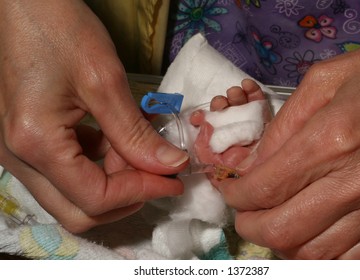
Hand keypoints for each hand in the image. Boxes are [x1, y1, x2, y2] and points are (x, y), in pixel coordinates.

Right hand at [0, 0, 187, 232]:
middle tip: (158, 172)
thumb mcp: (104, 80)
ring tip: (140, 150)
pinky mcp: (28, 141)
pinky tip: (117, 141)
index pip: (95, 198)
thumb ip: (136, 133)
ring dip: (113, 182)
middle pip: (79, 210)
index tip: (174, 179)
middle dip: (126, 197)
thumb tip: (170, 164)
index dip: (142, 192)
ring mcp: (20, 152)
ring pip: (73, 195)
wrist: (21, 3)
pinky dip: (98, 166)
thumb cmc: (58, 28)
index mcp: (36, 144)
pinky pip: (67, 171)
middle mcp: (20, 158)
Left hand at [190, 79, 266, 181]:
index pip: (209, 127)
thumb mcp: (213, 163)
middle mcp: (234, 134)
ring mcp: (250, 127)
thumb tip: (202, 127)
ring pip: (240, 106)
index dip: (203, 118)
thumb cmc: (235, 171)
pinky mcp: (266, 122)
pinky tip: (247, 85)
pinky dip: (253, 91)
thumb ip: (203, 148)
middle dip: (221, 104)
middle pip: (226, 113)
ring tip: (234, 93)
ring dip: (235, 96)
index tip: (197, 116)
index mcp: (220, 143)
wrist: (262, 174)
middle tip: (220, 103)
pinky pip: (259, 104)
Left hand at [217, 38, 359, 258]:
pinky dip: (327, 258)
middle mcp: (357, 184)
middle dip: (251, 227)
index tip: (230, 189)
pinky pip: (358, 262)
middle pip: (284, 231)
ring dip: (285, 245)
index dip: (236, 195)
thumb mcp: (326, 80)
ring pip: (317, 255)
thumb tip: (255, 163)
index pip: (264, 189)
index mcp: (331, 141)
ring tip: (276, 224)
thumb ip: (284, 123)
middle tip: (245, 213)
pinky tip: (316, 237)